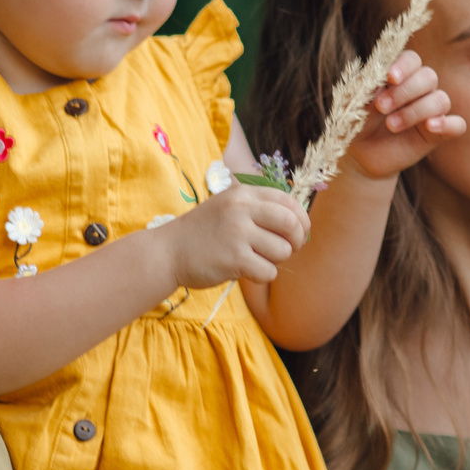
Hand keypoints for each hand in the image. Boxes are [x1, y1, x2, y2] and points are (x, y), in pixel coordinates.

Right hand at [164, 185, 309, 288]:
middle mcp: (242, 208)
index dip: (301, 219)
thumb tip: (299, 224)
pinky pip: (268, 271)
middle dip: (297, 241)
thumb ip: (259, 209)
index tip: (298, 233)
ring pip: (282, 251)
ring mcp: (238, 233)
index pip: (289, 201)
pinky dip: (262, 275)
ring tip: (256, 259)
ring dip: (276, 261)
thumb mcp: (229, 206)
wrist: (168, 251)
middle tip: (288, 250)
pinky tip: (246, 271)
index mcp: (243, 193)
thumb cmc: (204, 232)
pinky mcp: (234, 258)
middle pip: (291, 224)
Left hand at [342, 51, 464, 182]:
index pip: (412, 59)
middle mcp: (419, 89)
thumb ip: (367, 89)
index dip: (404, 66)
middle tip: (381, 107)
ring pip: (440, 99)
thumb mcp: (354, 104)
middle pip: (428, 77)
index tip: (389, 78)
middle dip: (405, 92)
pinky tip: (430, 127)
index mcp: (400, 75)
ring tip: (391, 125)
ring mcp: (431, 111)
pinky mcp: (438, 133)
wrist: (360, 154)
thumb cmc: (357, 122)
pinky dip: (448, 123)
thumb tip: (380, 80)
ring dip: (415, 111)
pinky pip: (458, 125)